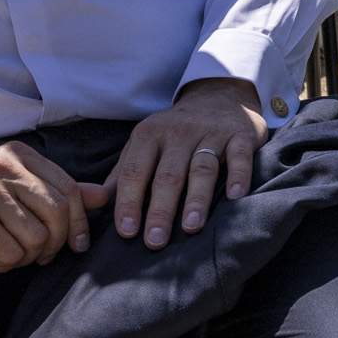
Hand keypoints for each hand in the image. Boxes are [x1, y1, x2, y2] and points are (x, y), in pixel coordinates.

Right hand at [0, 142, 104, 270]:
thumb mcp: (17, 194)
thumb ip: (59, 193)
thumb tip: (104, 197)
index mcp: (18, 155)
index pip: (69, 189)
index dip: (80, 223)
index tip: (78, 245)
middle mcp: (2, 166)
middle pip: (58, 212)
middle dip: (56, 243)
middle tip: (40, 257)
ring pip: (38, 235)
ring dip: (26, 257)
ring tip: (7, 255)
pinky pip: (12, 251)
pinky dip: (4, 264)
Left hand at [107, 78, 261, 249]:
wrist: (219, 97)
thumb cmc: (176, 131)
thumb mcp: (144, 144)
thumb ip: (124, 173)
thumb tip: (96, 203)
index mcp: (149, 135)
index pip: (135, 172)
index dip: (130, 202)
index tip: (127, 231)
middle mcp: (179, 133)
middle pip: (168, 175)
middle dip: (160, 209)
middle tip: (155, 240)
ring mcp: (211, 133)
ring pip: (202, 169)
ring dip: (196, 199)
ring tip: (191, 227)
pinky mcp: (241, 135)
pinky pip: (240, 156)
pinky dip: (238, 176)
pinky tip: (234, 197)